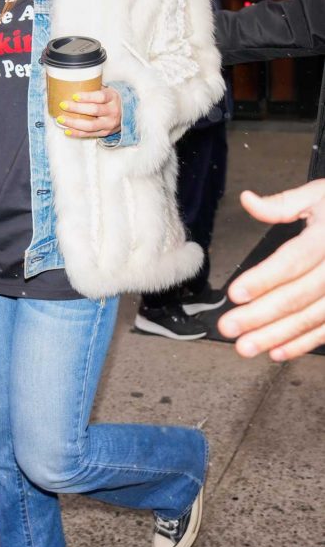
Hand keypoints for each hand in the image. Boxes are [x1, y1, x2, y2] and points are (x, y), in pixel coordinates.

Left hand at [56, 86, 121, 138]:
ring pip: (91, 125)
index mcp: (112, 98)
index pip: (100, 97)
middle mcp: (113, 111)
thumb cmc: (110, 100)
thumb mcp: (107, 91)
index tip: (74, 96)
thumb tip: (71, 84)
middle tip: (63, 105)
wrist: (126, 114)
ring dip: (74, 123)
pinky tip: (67, 130)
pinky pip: (89, 134)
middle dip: (77, 108)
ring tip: (61, 119)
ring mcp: (109, 124)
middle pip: (94, 110)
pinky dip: (77, 133)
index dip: (87, 97)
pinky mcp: (105, 133)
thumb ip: (94, 89)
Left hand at [218, 181, 324, 360]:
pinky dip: (303, 342)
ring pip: (312, 317)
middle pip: (298, 295)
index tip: (236, 293)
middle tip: (229, 327)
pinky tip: (277, 351)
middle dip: (260, 315)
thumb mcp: (318, 196)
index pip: (293, 260)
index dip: (263, 279)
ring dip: (277, 335)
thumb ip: (281, 204)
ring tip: (247, 345)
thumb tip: (248, 201)